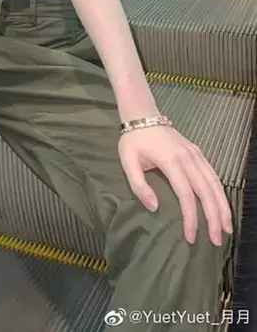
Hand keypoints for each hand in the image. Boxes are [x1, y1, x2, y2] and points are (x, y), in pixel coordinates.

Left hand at [118, 125, 232, 246]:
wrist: (142, 115)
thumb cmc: (134, 140)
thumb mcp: (127, 162)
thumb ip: (139, 186)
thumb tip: (154, 207)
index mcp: (170, 161)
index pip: (186, 194)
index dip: (191, 218)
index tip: (191, 237)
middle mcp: (187, 158)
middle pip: (206, 191)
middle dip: (214, 217)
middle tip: (217, 239)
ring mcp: (195, 154)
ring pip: (214, 182)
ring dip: (222, 206)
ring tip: (227, 227)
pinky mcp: (197, 152)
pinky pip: (213, 174)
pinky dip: (220, 191)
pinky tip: (222, 205)